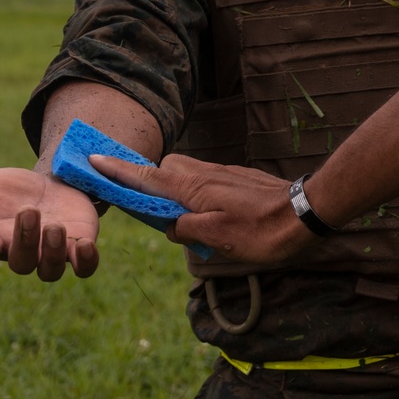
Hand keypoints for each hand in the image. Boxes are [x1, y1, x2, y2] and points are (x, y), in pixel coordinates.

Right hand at [0, 168, 99, 280]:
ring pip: (49, 269)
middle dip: (23, 240)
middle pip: (19, 262)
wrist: (55, 182)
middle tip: (27, 212)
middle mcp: (21, 254)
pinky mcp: (79, 248)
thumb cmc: (12, 190)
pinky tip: (85, 246)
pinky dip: (85, 261)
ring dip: (51, 251)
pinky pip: (83, 268)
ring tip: (54, 226)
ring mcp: (51, 254)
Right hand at [89, 152, 309, 266]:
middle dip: (147, 179)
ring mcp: (222, 174)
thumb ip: (186, 229)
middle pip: (164, 168)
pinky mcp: (236, 179)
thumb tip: (171, 225)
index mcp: (193, 188)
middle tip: (139, 200)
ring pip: (185, 172)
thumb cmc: (261, 231)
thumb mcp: (217, 239)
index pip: (147, 177)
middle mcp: (203, 174)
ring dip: (171, 186)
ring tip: (171, 213)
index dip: (119, 170)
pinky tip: (201, 211)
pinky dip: (192, 190)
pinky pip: (203, 179)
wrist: (304, 213)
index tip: (94, 159)